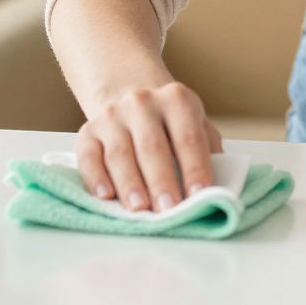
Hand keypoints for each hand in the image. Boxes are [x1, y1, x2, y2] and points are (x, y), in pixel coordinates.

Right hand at [74, 79, 224, 211]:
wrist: (130, 95)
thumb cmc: (170, 123)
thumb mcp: (196, 125)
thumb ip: (208, 152)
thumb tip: (218, 190)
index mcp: (177, 99)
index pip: (188, 137)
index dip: (195, 167)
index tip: (200, 194)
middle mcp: (142, 102)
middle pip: (152, 147)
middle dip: (161, 181)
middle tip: (169, 209)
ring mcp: (112, 116)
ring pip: (120, 153)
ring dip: (130, 184)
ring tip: (140, 209)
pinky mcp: (87, 132)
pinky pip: (89, 157)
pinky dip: (95, 178)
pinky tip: (105, 196)